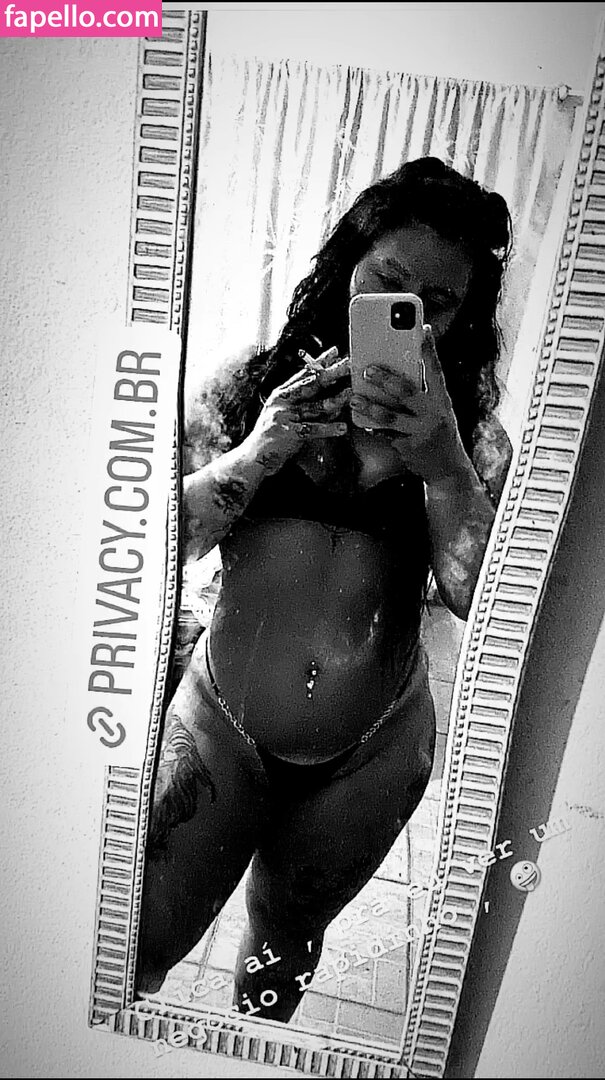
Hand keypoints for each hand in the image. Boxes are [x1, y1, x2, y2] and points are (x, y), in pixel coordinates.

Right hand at [244, 346, 350, 474]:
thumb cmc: (273, 436)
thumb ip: (304, 404)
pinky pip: (313, 429)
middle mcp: (282, 401)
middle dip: (332, 372)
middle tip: (350, 364)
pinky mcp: (287, 433)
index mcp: (281, 394)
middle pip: (311, 383)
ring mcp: (284, 416)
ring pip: (315, 406)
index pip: (304, 374)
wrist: (253, 457)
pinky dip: (329, 428)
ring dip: (335, 400)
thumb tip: (333, 397)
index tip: (336, 352)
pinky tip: (343, 427)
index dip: (320, 362)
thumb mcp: (285, 413)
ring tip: (351, 395)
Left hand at [350, 326, 466, 482]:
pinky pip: (385, 434)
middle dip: (385, 379)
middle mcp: (434, 414)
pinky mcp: (408, 447)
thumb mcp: (440, 410)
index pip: (436, 371)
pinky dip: (372, 427)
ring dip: (370, 406)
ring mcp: (421, 432)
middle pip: (407, 391)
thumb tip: (400, 369)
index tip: (423, 329)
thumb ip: (424, 393)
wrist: (449, 471)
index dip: (430, 350)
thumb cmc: (440, 433)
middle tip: (366, 369)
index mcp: (442, 400)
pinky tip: (361, 421)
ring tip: (354, 399)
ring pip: (391, 416)